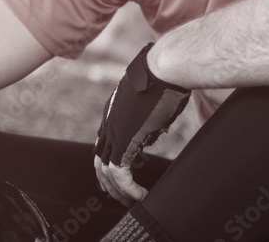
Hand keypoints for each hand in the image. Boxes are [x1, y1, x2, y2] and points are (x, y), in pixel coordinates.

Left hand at [93, 43, 189, 205]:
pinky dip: (129, 189)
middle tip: (121, 196)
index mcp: (115, 111)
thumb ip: (153, 119)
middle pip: (99, 160)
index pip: (104, 143)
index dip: (109, 162)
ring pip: (106, 171)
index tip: (119, 177)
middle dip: (109, 182)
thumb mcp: (157, 101)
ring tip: (133, 201)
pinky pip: (120, 173)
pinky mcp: (124, 140)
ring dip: (118, 190)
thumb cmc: (168, 78)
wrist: (165, 67)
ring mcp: (114, 131)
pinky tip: (141, 196)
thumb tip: (157, 131)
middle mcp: (109, 122)